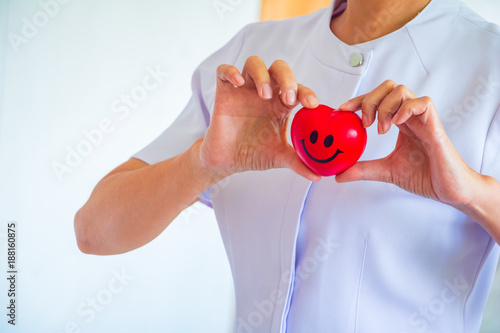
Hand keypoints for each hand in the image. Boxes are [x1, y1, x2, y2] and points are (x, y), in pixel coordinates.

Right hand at [199, 56, 320, 180]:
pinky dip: (231, 71)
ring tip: (264, 95)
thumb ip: (298, 162)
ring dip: (262, 75)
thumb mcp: (278, 157)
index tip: (312, 104)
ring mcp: (244, 90)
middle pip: (279, 69)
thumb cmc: (253, 154)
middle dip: (287, 78)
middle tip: (289, 98)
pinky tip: (238, 82)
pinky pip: (225, 71)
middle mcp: (264, 93)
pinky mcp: (224, 92)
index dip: (306, 92)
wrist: (227, 161)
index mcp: (281, 105)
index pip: (298, 89)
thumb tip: (318, 176)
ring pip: (254, 64)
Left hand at [336, 80, 478, 206]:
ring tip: (381, 129)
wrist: (450, 191)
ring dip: (385, 106)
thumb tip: (338, 175)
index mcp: (399, 123)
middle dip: (370, 99)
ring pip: (402, 90)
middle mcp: (410, 117)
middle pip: (388, 87)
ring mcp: (423, 119)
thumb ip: (363, 169)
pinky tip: (397, 124)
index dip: (359, 100)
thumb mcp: (386, 171)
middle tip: (365, 124)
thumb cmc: (425, 177)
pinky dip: (406, 109)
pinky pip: (423, 103)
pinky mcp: (436, 126)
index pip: (377, 100)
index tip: (343, 110)